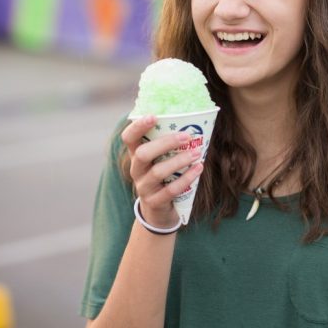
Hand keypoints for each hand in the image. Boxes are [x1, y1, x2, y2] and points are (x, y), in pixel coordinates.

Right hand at [121, 115, 203, 229]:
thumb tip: (194, 122)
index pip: (129, 138)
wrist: (158, 212)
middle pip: (142, 154)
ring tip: (197, 153)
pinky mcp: (154, 202)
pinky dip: (186, 178)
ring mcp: (143, 187)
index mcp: (136, 155)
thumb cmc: (164, 178)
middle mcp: (136, 170)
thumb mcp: (161, 160)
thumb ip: (169, 145)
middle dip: (165, 143)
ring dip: (179, 160)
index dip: (137, 127)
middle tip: (186, 136)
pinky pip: (170, 190)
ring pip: (157, 172)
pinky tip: (198, 169)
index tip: (153, 116)